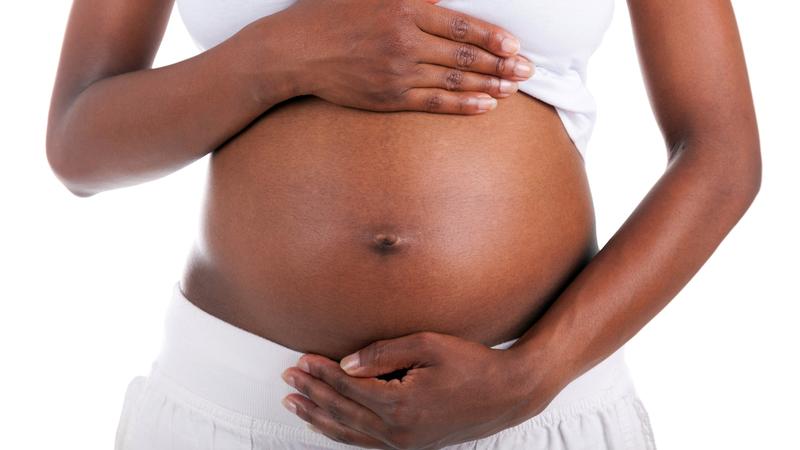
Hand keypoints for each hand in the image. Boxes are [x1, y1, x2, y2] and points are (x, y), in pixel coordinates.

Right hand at [279, 0, 534, 113]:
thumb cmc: (332, 13)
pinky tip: (486, 106)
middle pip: (464, 57)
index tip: (515, 46)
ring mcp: (398, 73)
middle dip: (501, 65)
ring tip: (514, 89)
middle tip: (528, 71)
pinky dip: (463, 105)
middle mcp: (405, 42)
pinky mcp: (389, 97)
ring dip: (489, 86)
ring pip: (454, 82)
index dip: (493, 38)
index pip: (461, 26)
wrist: (295, 50)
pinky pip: (434, 103)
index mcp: (404, 8)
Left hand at [280, 331, 559, 448]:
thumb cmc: (473, 364)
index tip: (302, 359)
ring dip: (320, 417)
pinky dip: (342, 434)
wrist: (509, 393)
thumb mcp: (429, 346)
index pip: (348, 387)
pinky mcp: (413, 445)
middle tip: (288, 378)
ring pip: (350, 432)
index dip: (322, 372)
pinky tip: (328, 426)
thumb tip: (347, 363)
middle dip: (313, 392)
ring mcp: (406, 442)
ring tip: (295, 404)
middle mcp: (400, 430)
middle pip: (343, 410)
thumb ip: (384, 353)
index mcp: (401, 404)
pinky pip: (367, 443)